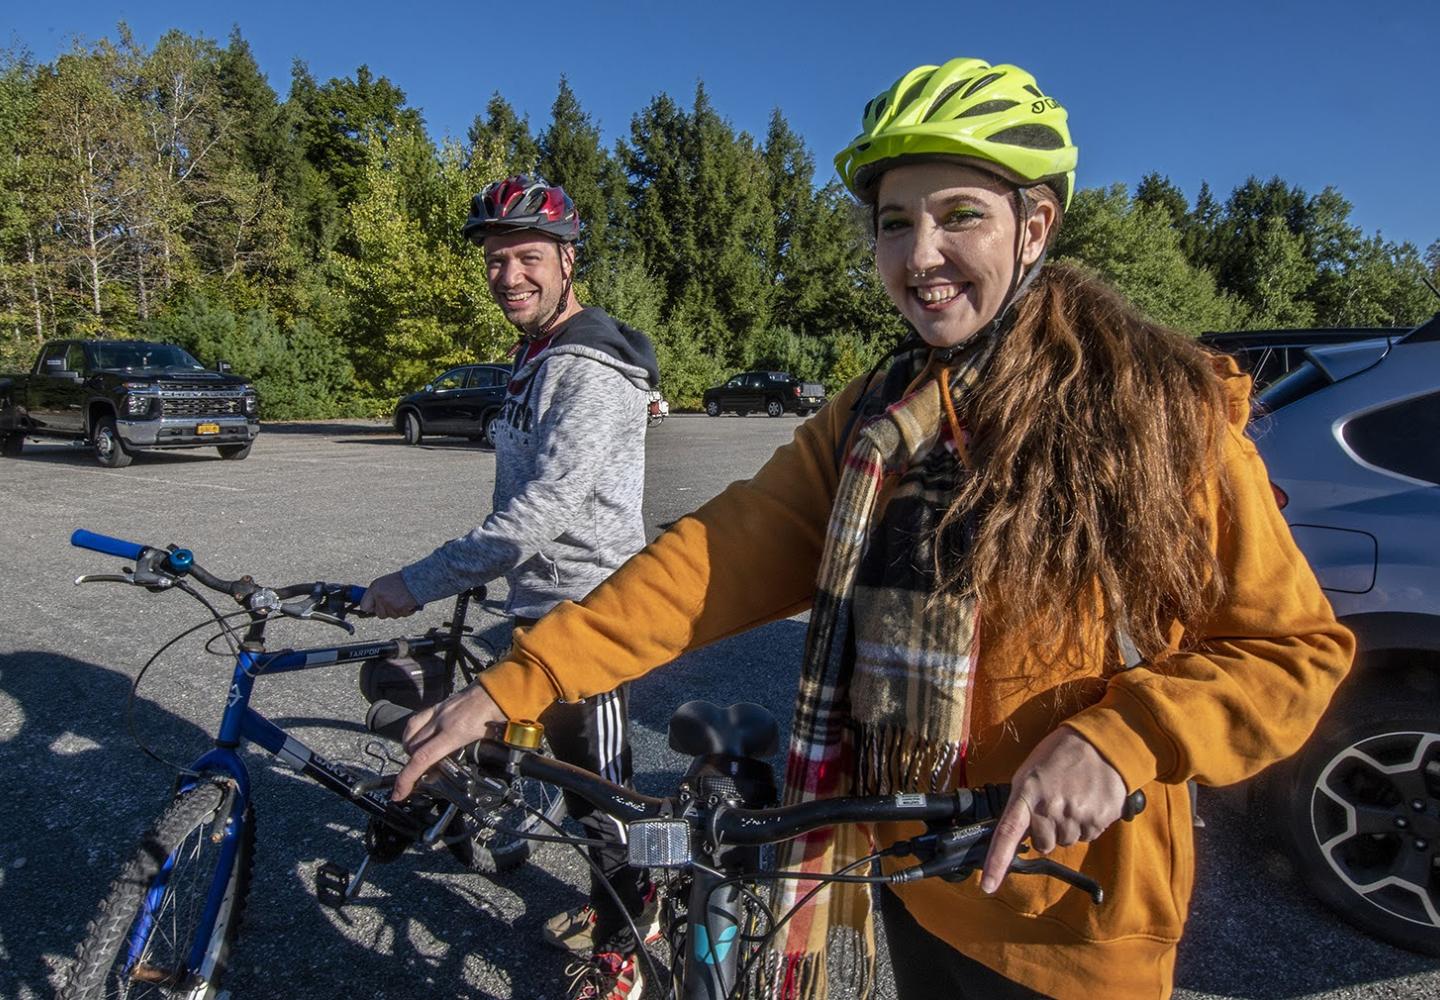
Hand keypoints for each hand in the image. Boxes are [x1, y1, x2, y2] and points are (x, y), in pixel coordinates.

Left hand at [358, 571, 419, 618]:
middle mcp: (380, 597)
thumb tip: (370, 607)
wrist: (417, 580)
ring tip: (402, 599)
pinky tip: (407, 602)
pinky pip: (401, 615)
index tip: (373, 608)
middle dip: (386, 611)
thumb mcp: (384, 583)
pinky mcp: (399, 610)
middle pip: (379, 614)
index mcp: (374, 588)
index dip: (370, 608)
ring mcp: (389, 604)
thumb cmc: (402, 580)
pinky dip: (405, 611)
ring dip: (396, 610)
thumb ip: (376, 594)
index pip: (364, 606)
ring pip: (391, 615)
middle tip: (393, 602)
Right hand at [392, 684, 505, 799]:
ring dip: (409, 750)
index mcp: (455, 732)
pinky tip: (419, 741)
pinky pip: (417, 720)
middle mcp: (442, 721)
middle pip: (413, 748)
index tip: (400, 793)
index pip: (423, 758)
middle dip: (410, 767)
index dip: (407, 778)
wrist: (501, 687)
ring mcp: (439, 711)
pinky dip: (413, 733)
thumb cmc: (500, 711)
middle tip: (417, 781)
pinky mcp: (440, 705)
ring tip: (418, 762)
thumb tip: (473, 771)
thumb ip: (478, 756)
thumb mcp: (492, 740)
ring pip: (411, 734)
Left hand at [980, 728, 1127, 892]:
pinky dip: (1087, 823)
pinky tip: (1088, 801)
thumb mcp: (1031, 772)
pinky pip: (1087, 836)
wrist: (1102, 744)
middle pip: (1042, 844)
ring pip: (1065, 842)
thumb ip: (1022, 802)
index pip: (1007, 834)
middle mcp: (1050, 808)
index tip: (989, 886)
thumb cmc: (1061, 754)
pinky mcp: (1098, 821)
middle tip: (1054, 804)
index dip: (997, 862)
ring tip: (1073, 797)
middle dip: (1045, 831)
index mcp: (1027, 794)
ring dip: (1067, 826)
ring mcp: (1075, 816)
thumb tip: (1013, 831)